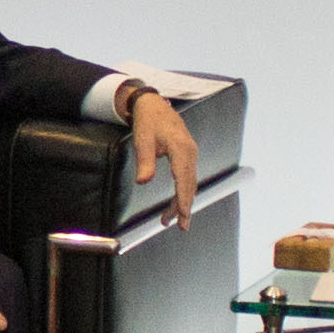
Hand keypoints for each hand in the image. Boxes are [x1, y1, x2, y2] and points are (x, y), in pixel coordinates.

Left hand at [122, 91, 199, 228]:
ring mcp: (191, 154)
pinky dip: (182, 192)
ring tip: (168, 220)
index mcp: (180, 147)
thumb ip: (145, 161)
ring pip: (189, 183)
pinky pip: (187, 178)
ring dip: (181, 202)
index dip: (184, 197)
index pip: (183, 177)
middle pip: (189, 184)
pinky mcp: (188, 156)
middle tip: (180, 226)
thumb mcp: (142, 140)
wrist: (154, 105)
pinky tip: (175, 204)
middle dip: (184, 206)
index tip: (183, 213)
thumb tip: (143, 182)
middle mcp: (190, 152)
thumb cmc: (148, 121)